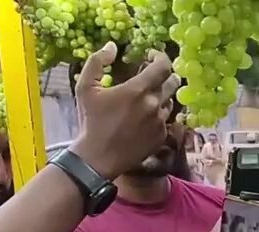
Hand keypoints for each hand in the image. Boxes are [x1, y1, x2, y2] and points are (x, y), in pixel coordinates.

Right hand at [69, 43, 180, 178]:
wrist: (98, 157)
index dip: (161, 57)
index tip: (152, 56)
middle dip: (165, 74)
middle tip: (153, 74)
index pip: (163, 66)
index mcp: (137, 90)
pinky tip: (144, 117)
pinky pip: (166, 120)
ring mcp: (160, 122)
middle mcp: (154, 105)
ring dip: (162, 95)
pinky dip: (158, 114)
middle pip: (173, 82)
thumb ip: (96, 62)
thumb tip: (111, 47)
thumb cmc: (91, 121)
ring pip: (170, 101)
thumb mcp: (85, 88)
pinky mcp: (161, 136)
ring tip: (146, 97)